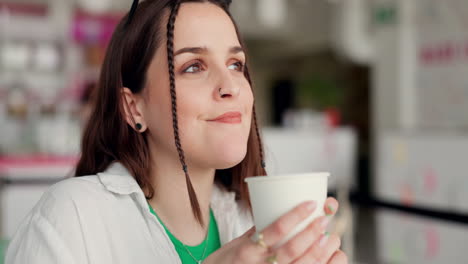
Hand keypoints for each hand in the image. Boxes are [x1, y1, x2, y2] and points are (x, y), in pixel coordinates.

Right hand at [204, 197, 347, 263]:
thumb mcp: (234, 246)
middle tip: (325, 219)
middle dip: (312, 233)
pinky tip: (336, 258)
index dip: (295, 216)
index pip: (274, 231)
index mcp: (246, 251)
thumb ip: (255, 232)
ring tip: (333, 238)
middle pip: (291, 250)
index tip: (311, 203)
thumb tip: (275, 214)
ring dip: (321, 252)